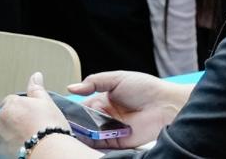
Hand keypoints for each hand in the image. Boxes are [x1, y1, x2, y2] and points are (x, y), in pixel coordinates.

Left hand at [0, 73, 79, 158]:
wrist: (48, 151)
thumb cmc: (50, 127)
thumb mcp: (46, 103)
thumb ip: (37, 89)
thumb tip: (35, 75)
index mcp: (12, 104)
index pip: (11, 102)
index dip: (22, 110)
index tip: (30, 118)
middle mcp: (2, 117)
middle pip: (6, 117)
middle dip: (15, 122)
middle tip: (31, 130)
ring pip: (2, 132)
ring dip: (10, 135)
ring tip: (27, 141)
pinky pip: (0, 147)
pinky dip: (7, 148)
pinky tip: (21, 148)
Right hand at [67, 71, 186, 148]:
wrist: (165, 104)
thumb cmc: (145, 88)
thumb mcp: (116, 78)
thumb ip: (93, 82)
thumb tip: (72, 87)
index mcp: (104, 100)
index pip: (82, 107)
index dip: (72, 110)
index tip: (60, 111)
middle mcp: (106, 116)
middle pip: (85, 122)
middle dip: (75, 123)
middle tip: (64, 123)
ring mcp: (112, 130)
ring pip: (90, 135)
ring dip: (82, 134)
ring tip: (71, 131)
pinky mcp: (118, 142)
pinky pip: (101, 145)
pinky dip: (92, 144)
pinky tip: (85, 140)